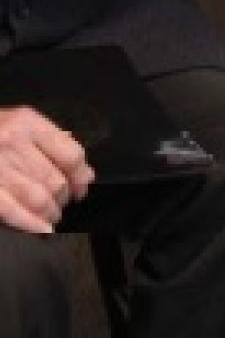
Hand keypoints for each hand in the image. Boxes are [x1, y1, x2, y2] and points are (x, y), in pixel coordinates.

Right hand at [0, 107, 94, 233]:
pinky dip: (31, 224)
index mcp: (28, 122)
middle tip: (61, 206)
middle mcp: (13, 142)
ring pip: (38, 197)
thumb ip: (51, 142)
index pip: (70, 153)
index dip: (79, 176)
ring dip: (50, 213)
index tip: (80, 188)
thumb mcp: (19, 123)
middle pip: (55, 179)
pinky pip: (12, 210)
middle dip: (63, 198)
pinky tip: (42, 231)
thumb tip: (84, 173)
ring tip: (50, 217)